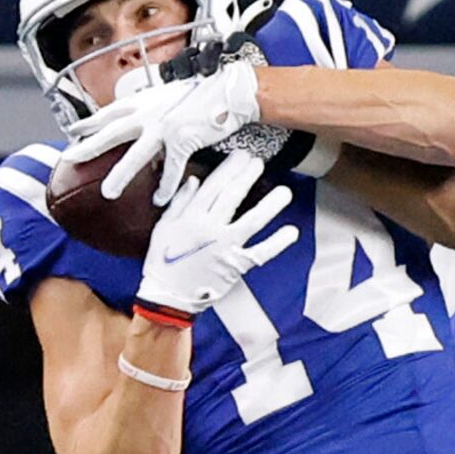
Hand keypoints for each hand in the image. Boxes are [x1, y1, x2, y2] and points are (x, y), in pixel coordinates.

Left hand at [69, 62, 260, 206]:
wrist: (229, 90)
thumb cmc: (203, 93)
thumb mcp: (170, 94)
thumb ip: (153, 107)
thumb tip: (144, 118)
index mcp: (145, 100)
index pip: (110, 112)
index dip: (90, 122)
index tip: (73, 131)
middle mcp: (150, 112)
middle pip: (112, 132)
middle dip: (89, 146)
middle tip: (69, 159)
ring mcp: (165, 126)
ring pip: (137, 155)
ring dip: (121, 175)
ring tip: (107, 192)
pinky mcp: (183, 140)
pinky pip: (171, 169)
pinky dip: (165, 186)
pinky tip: (159, 200)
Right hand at [136, 149, 296, 320]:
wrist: (168, 297)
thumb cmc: (162, 262)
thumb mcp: (164, 227)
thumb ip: (180, 202)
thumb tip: (194, 180)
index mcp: (191, 217)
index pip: (214, 186)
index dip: (230, 169)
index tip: (241, 156)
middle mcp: (210, 228)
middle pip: (233, 197)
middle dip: (248, 176)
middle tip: (259, 163)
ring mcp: (225, 247)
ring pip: (252, 221)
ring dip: (271, 205)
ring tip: (285, 192)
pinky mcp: (236, 266)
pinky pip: (260, 252)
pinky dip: (277, 243)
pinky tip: (292, 232)